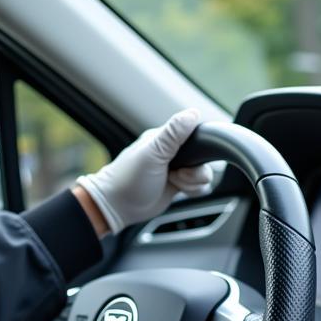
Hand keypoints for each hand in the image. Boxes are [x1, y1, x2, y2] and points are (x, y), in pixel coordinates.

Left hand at [75, 109, 213, 233]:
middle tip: (177, 175)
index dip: (199, 149)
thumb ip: (173, 134)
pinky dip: (194, 190)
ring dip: (192, 183)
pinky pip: (198, 186)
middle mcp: (172, 153)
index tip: (187, 161)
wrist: (119, 208)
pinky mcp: (177, 186)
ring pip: (201, 174)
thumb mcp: (153, 154)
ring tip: (174, 184)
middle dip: (195, 172)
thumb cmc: (129, 179)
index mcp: (165, 139)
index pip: (194, 134)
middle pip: (202, 158)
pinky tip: (181, 191)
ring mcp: (176, 170)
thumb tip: (193, 113)